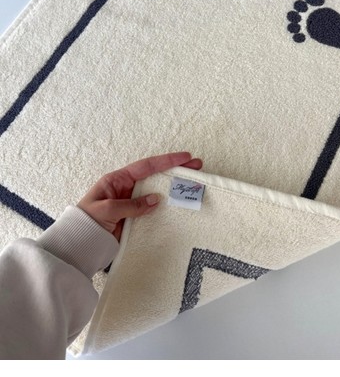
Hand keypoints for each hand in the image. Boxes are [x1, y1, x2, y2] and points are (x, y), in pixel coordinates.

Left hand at [77, 151, 202, 240]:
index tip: (186, 157)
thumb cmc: (86, 223)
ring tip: (194, 186)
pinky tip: (180, 206)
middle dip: (176, 171)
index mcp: (118, 180)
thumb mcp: (107, 210)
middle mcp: (127, 189)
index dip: (167, 161)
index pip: (146, 166)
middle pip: (156, 176)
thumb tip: (156, 200)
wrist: (77, 246)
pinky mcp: (135, 219)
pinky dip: (167, 208)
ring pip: (157, 192)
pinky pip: (154, 210)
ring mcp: (132, 204)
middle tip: (198, 167)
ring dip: (174, 189)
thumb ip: (131, 205)